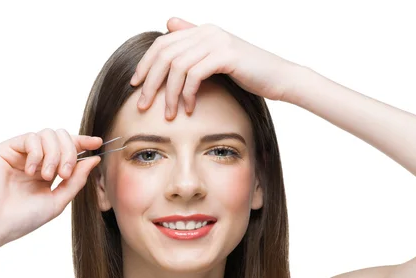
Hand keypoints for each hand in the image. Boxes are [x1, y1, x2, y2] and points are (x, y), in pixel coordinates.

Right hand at [0, 128, 102, 246]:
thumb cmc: (22, 218)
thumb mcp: (58, 200)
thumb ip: (76, 180)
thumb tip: (94, 159)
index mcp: (47, 171)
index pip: (68, 149)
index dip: (83, 142)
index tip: (98, 142)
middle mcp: (35, 159)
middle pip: (61, 137)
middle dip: (69, 153)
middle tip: (64, 174)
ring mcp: (20, 153)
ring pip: (48, 134)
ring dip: (54, 154)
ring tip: (47, 176)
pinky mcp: (6, 148)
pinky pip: (31, 137)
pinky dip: (38, 153)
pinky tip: (32, 171)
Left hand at [130, 17, 300, 119]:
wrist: (280, 78)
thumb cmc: (249, 74)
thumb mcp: (217, 58)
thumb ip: (194, 45)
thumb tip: (169, 24)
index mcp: (202, 31)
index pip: (162, 44)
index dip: (145, 64)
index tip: (135, 85)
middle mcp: (207, 31)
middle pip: (164, 54)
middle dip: (150, 81)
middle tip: (142, 104)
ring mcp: (216, 41)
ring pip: (177, 66)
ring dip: (168, 94)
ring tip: (168, 114)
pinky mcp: (225, 55)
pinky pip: (194, 75)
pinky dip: (187, 94)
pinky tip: (188, 109)